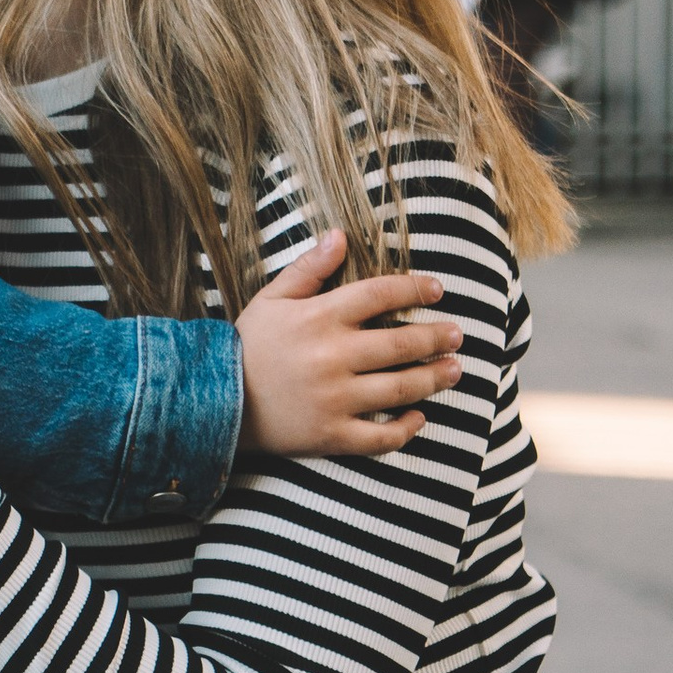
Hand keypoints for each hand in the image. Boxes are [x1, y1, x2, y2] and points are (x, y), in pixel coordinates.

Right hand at [235, 233, 461, 456]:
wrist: (215, 401)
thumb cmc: (247, 346)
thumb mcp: (271, 299)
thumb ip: (308, 268)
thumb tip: (339, 235)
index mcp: (319, 318)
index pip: (379, 295)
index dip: (414, 289)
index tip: (437, 290)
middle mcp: (331, 357)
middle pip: (400, 344)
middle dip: (436, 337)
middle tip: (457, 334)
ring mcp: (333, 399)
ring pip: (398, 389)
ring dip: (434, 378)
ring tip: (454, 369)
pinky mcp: (330, 435)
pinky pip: (379, 437)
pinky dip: (405, 429)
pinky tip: (420, 417)